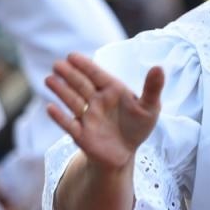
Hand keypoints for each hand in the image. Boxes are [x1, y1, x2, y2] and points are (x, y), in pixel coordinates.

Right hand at [44, 53, 163, 171]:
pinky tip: (50, 108)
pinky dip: (60, 117)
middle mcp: (96, 101)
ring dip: (61, 91)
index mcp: (111, 90)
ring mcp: (87, 117)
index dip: (85, 66)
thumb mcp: (150, 108)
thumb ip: (152, 88)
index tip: (72, 56)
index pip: (96, 75)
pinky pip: (69, 125)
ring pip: (72, 101)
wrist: (124, 153)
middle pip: (81, 85)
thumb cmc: (137, 126)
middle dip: (69, 75)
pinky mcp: (81, 135)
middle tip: (57, 64)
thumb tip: (159, 67)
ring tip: (49, 79)